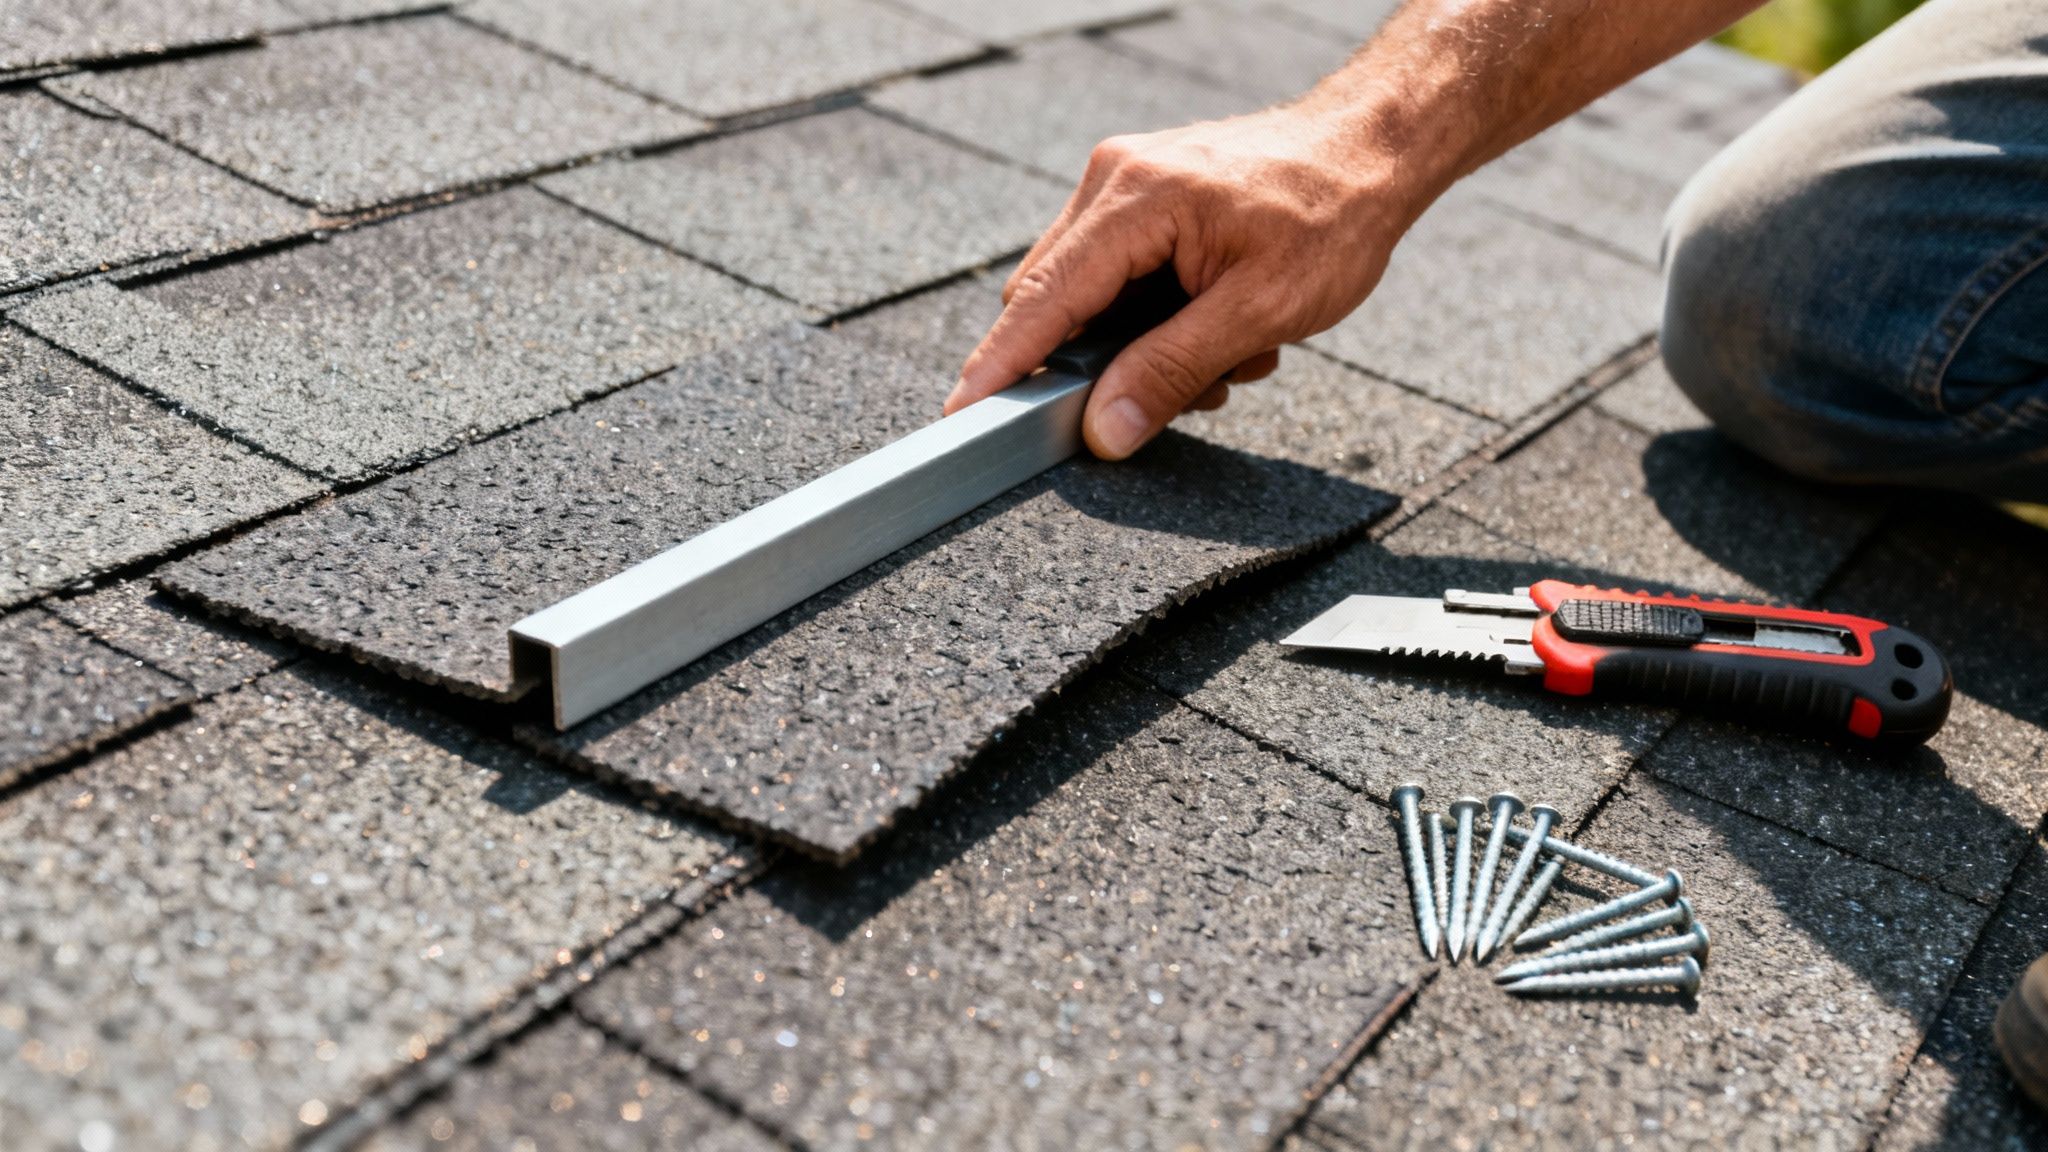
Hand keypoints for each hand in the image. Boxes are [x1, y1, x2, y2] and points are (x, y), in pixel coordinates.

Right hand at [947, 103, 1418, 458]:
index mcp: (1135, 200)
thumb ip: (1171, 372)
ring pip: (1091, 296)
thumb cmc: (1331, 218)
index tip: (962, 416)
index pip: (1041, 299)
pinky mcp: (1146, 197)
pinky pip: (1121, 276)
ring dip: (1146, 345)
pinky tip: (1223, 326)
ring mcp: (1127, 183)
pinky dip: (1162, 318)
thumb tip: (1104, 431)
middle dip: (1104, 364)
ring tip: (1233, 354)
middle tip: (1187, 393)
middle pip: (1055, 300)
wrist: (1375, 150)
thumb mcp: (1258, 312)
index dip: (1001, 365)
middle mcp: (1114, 180)